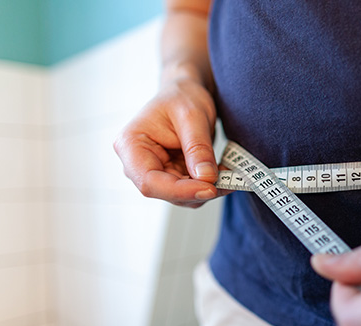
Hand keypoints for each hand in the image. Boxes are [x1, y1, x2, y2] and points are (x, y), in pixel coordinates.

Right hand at [114, 77, 220, 207]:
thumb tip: (206, 179)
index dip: (179, 191)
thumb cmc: (182, 97)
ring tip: (230, 173)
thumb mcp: (192, 117)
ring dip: (207, 190)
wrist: (186, 93)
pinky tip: (224, 173)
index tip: (209, 188)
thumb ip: (198, 148)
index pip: (149, 182)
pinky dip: (210, 186)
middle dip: (198, 191)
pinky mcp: (172, 177)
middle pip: (166, 193)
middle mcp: (138, 164)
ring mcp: (155, 173)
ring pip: (181, 197)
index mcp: (130, 145)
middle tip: (230, 180)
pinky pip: (191, 191)